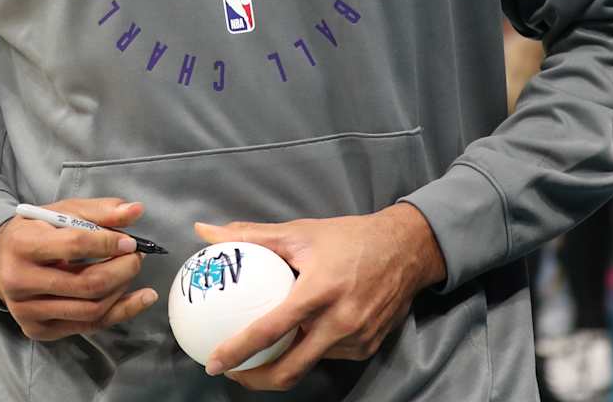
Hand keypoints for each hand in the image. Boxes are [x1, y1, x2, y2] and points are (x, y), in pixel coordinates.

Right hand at [0, 197, 157, 340]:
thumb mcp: (63, 212)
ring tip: (130, 272)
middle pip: (86, 284)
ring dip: (121, 291)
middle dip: (122, 271)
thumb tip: (136, 210)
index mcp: (22, 244)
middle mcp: (19, 281)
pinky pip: (87, 326)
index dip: (108, 244)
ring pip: (90, 310)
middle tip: (136, 257)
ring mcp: (26, 311)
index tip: (131, 242)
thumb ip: (100, 211)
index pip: (74, 245)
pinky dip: (119, 312)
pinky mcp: (37, 330)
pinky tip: (138, 299)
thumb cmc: (37, 231)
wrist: (0, 260)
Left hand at [197, 203, 446, 390]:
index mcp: (320, 290)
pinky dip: (310, 349)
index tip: (213, 363)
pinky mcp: (367, 347)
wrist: (408, 249)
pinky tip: (298, 337)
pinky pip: (329, 355)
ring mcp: (356, 339)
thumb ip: (251, 235)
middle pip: (290, 369)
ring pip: (309, 361)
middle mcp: (339, 321)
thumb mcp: (300, 232)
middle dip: (255, 380)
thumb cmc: (349, 237)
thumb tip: (204, 231)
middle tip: (232, 372)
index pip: (271, 330)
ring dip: (284, 361)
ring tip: (260, 353)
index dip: (238, 351)